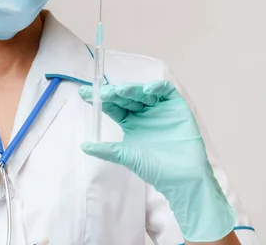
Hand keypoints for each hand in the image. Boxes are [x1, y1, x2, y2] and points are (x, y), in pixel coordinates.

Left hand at [79, 81, 235, 242]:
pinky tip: (147, 90)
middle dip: (114, 94)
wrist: (182, 179)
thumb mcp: (126, 156)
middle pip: (126, 97)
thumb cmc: (155, 168)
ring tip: (120, 91)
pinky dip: (157, 87)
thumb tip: (84, 145)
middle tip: (102, 93)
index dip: (100, 100)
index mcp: (131, 121)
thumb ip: (106, 149)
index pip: (113, 106)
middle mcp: (144, 112)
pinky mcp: (176, 107)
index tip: (84, 94)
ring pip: (143, 92)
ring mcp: (160, 108)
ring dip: (132, 89)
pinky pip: (167, 91)